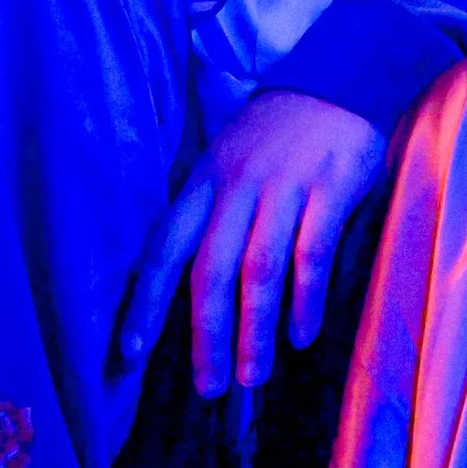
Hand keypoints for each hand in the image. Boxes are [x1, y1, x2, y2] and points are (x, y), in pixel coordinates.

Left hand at [121, 91, 386, 397]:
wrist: (337, 81)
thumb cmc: (275, 138)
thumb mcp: (227, 164)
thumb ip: (209, 216)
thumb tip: (186, 290)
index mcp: (203, 184)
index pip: (164, 249)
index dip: (145, 303)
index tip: (130, 353)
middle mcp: (237, 187)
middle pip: (211, 269)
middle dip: (207, 334)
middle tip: (210, 386)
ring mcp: (284, 187)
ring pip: (260, 268)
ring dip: (255, 328)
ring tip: (253, 375)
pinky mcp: (330, 188)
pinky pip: (313, 252)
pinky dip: (306, 298)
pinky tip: (303, 334)